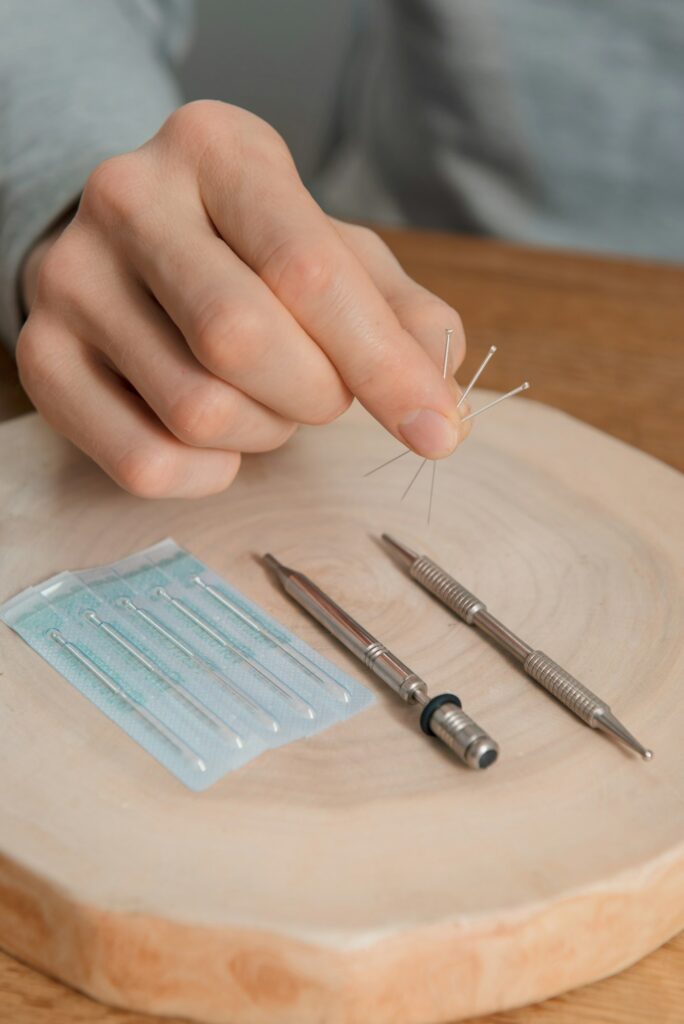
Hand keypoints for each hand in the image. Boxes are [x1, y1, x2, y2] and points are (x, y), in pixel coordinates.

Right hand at [17, 101, 467, 497]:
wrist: (131, 245)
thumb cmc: (251, 251)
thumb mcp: (336, 252)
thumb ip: (400, 316)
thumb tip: (447, 407)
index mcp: (216, 149)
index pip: (307, 270)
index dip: (383, 365)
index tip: (438, 430)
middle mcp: (128, 199)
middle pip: (242, 342)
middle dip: (313, 395)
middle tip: (324, 392)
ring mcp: (70, 280)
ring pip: (197, 412)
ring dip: (262, 433)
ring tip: (263, 399)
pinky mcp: (42, 359)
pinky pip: (144, 463)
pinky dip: (208, 475)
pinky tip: (220, 442)